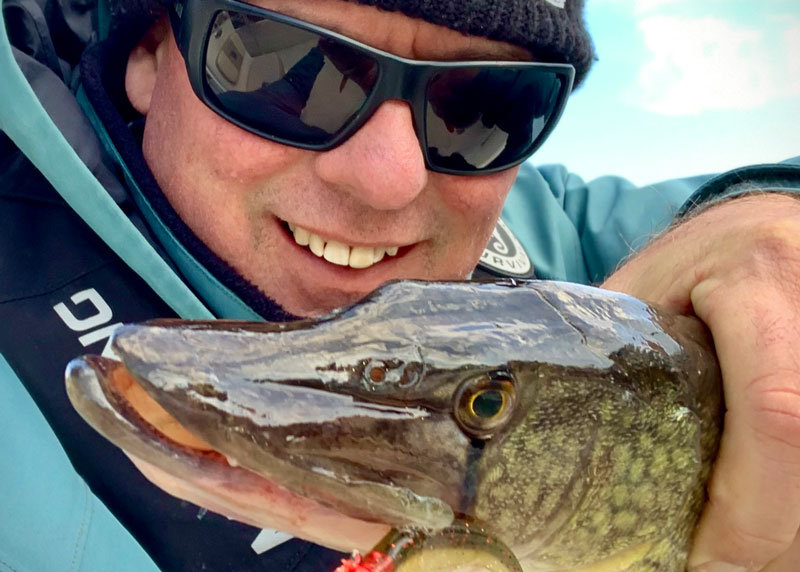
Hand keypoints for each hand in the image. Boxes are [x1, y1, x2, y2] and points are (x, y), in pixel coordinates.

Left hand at [602, 193, 799, 570]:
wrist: (764, 228)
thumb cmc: (695, 259)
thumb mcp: (644, 290)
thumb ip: (615, 353)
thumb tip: (551, 435)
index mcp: (760, 277)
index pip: (776, 412)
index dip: (748, 508)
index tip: (705, 561)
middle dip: (771, 536)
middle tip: (708, 564)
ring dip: (787, 529)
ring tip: (730, 548)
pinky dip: (795, 499)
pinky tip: (762, 519)